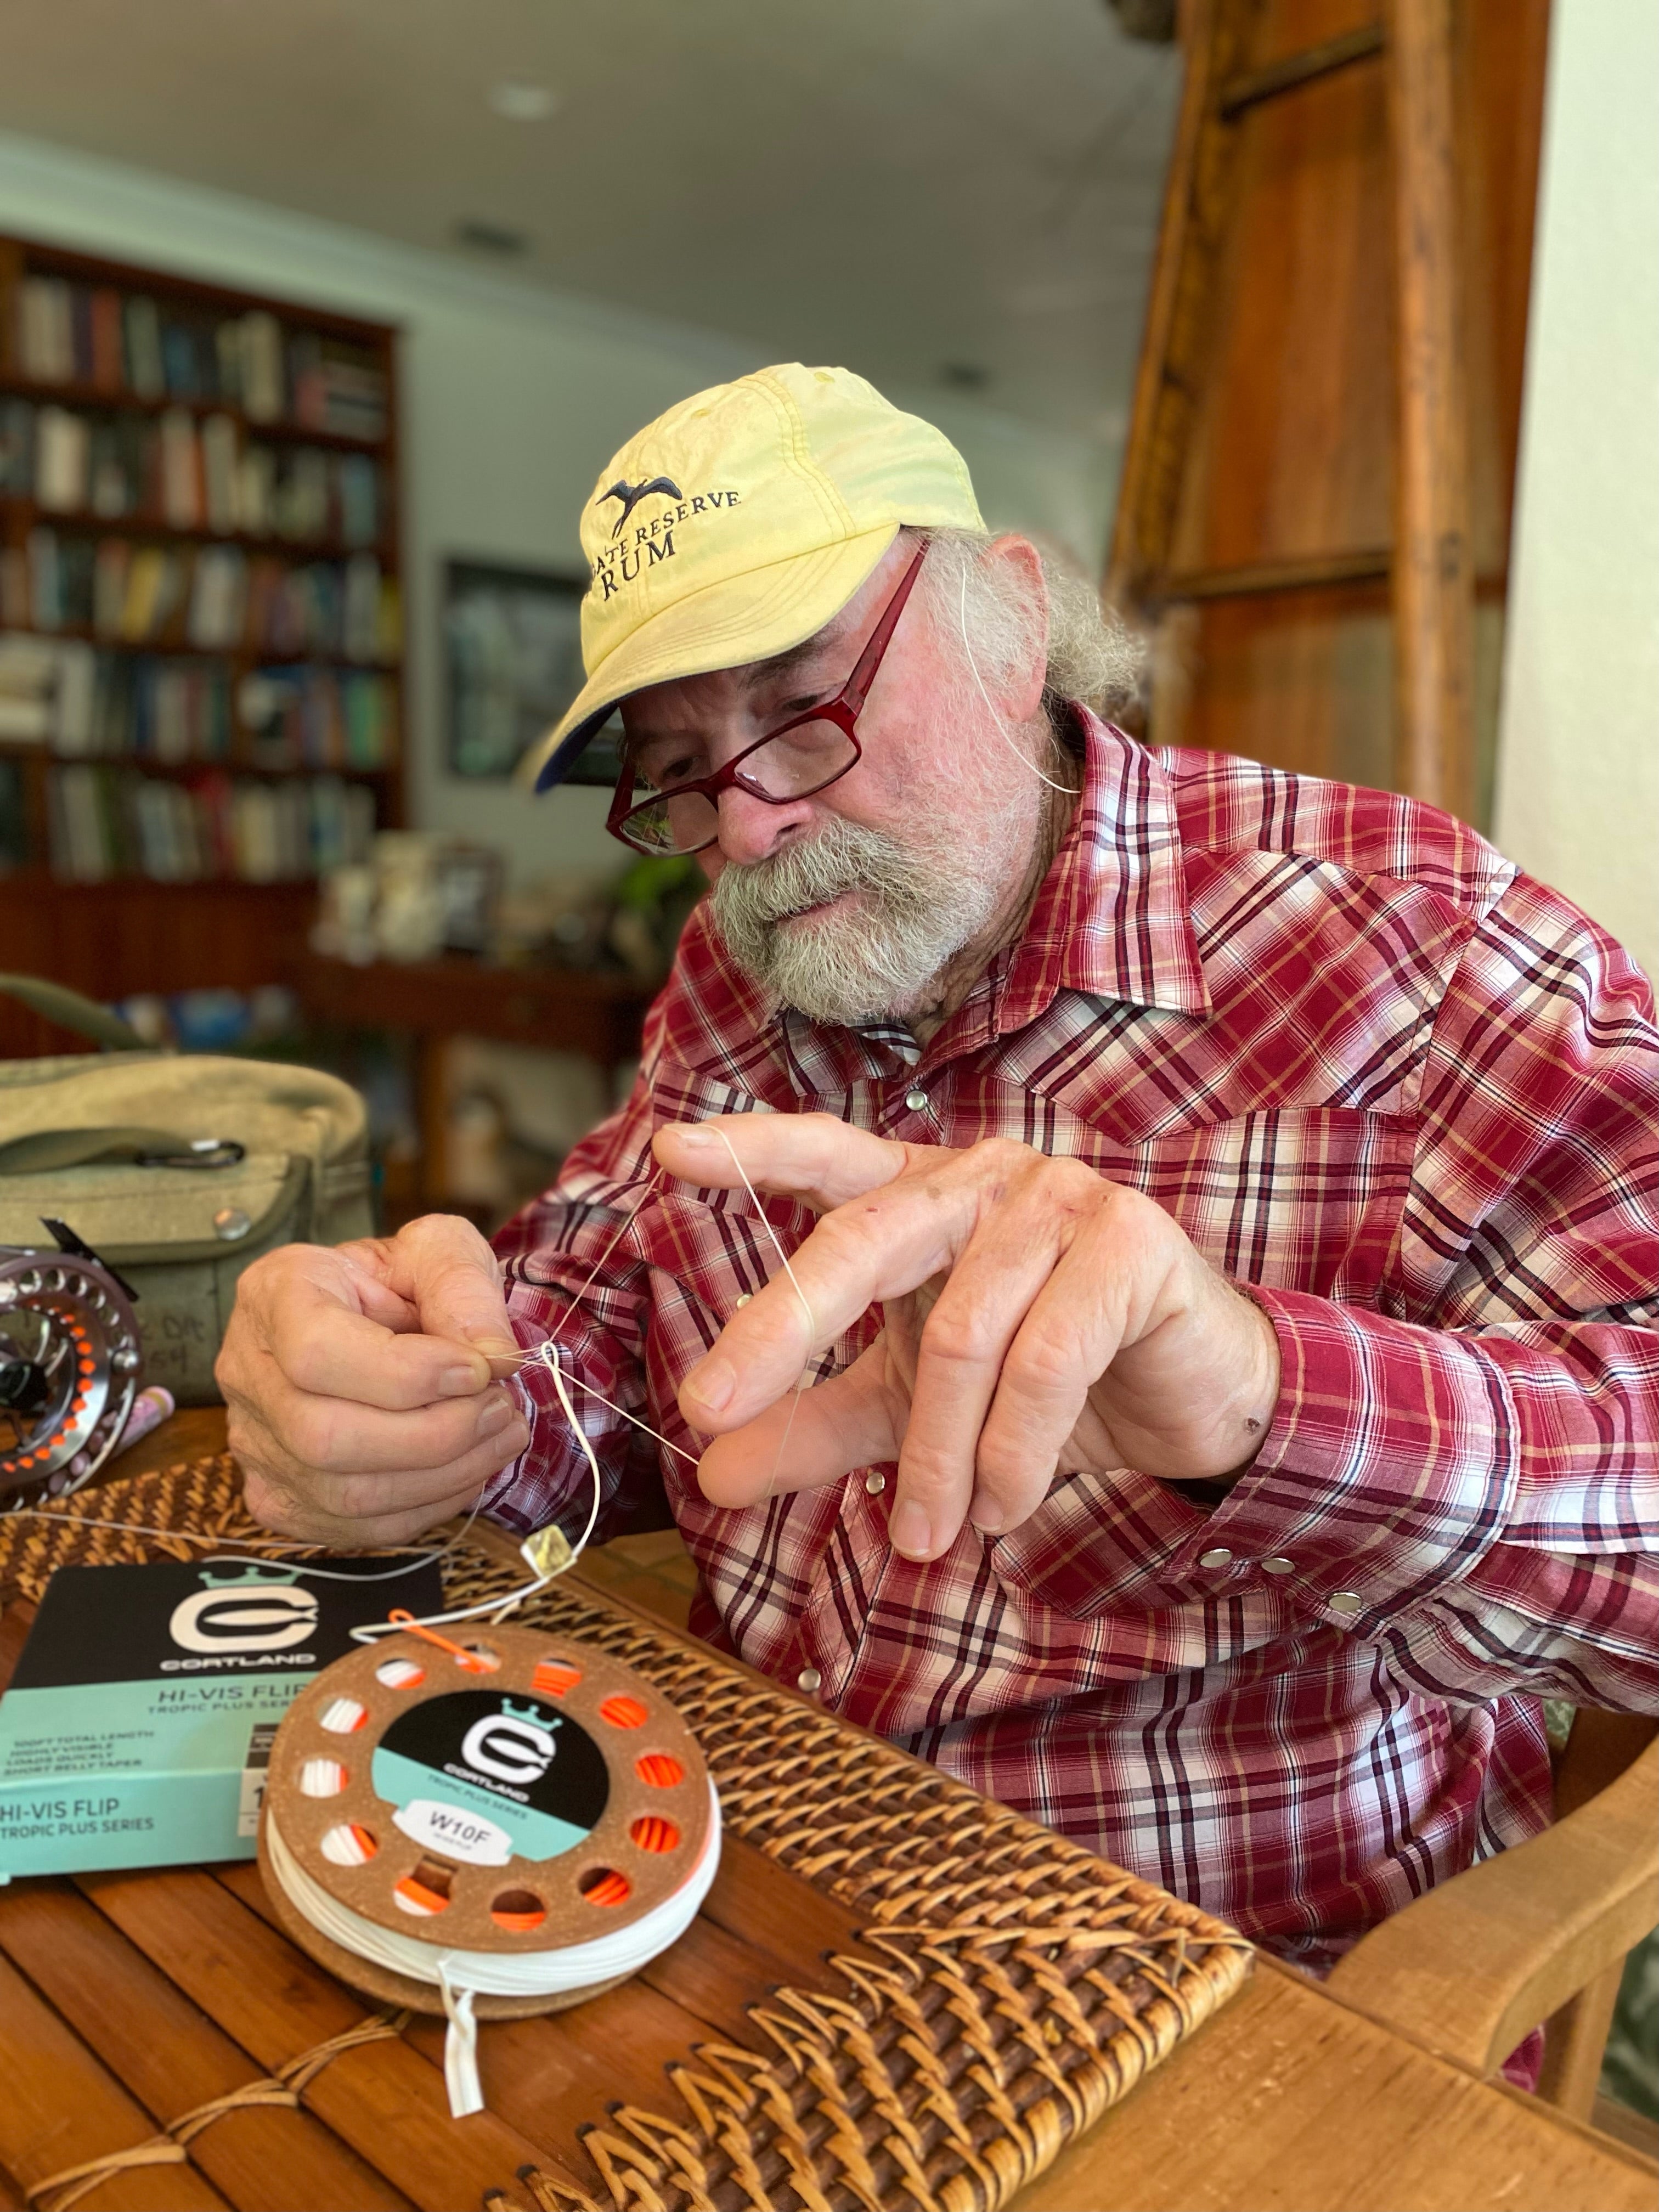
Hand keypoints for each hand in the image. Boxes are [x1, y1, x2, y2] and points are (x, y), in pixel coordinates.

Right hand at [217, 1214, 529, 1545]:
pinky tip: (470, 1466)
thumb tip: (493, 1357)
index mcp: (273, 1295)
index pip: (316, 1353)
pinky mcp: (280, 1499)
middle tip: (500, 1406)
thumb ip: (462, 1288)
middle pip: (324, 1436)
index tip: (480, 1367)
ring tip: (501, 1432)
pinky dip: (430, 1504)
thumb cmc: (400, 1280)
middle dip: (435, 1433)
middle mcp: (247, 1374)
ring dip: (445, 1474)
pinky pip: (358, 1527)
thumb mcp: (437, 1250)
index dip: (407, 1374)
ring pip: (344, 1494)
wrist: (370, 1317)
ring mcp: (256, 1446)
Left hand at [652, 1116, 1279, 1562]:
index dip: (749, 1147)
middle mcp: (982, 1176)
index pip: (825, 1154)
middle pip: (861, 1238)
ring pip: (958, 1332)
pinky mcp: (1132, 1244)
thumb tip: (711, 1476)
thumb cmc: (1043, 1386)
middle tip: (707, 1410)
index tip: (668, 1152)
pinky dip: (1012, 1452)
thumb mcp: (908, 1410)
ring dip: (932, 1455)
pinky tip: (1005, 1506)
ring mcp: (1062, 1197)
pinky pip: (1045, 1362)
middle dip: (778, 1328)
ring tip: (923, 1535)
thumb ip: (815, 1429)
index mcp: (920, 1194)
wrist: (1194, 1401)